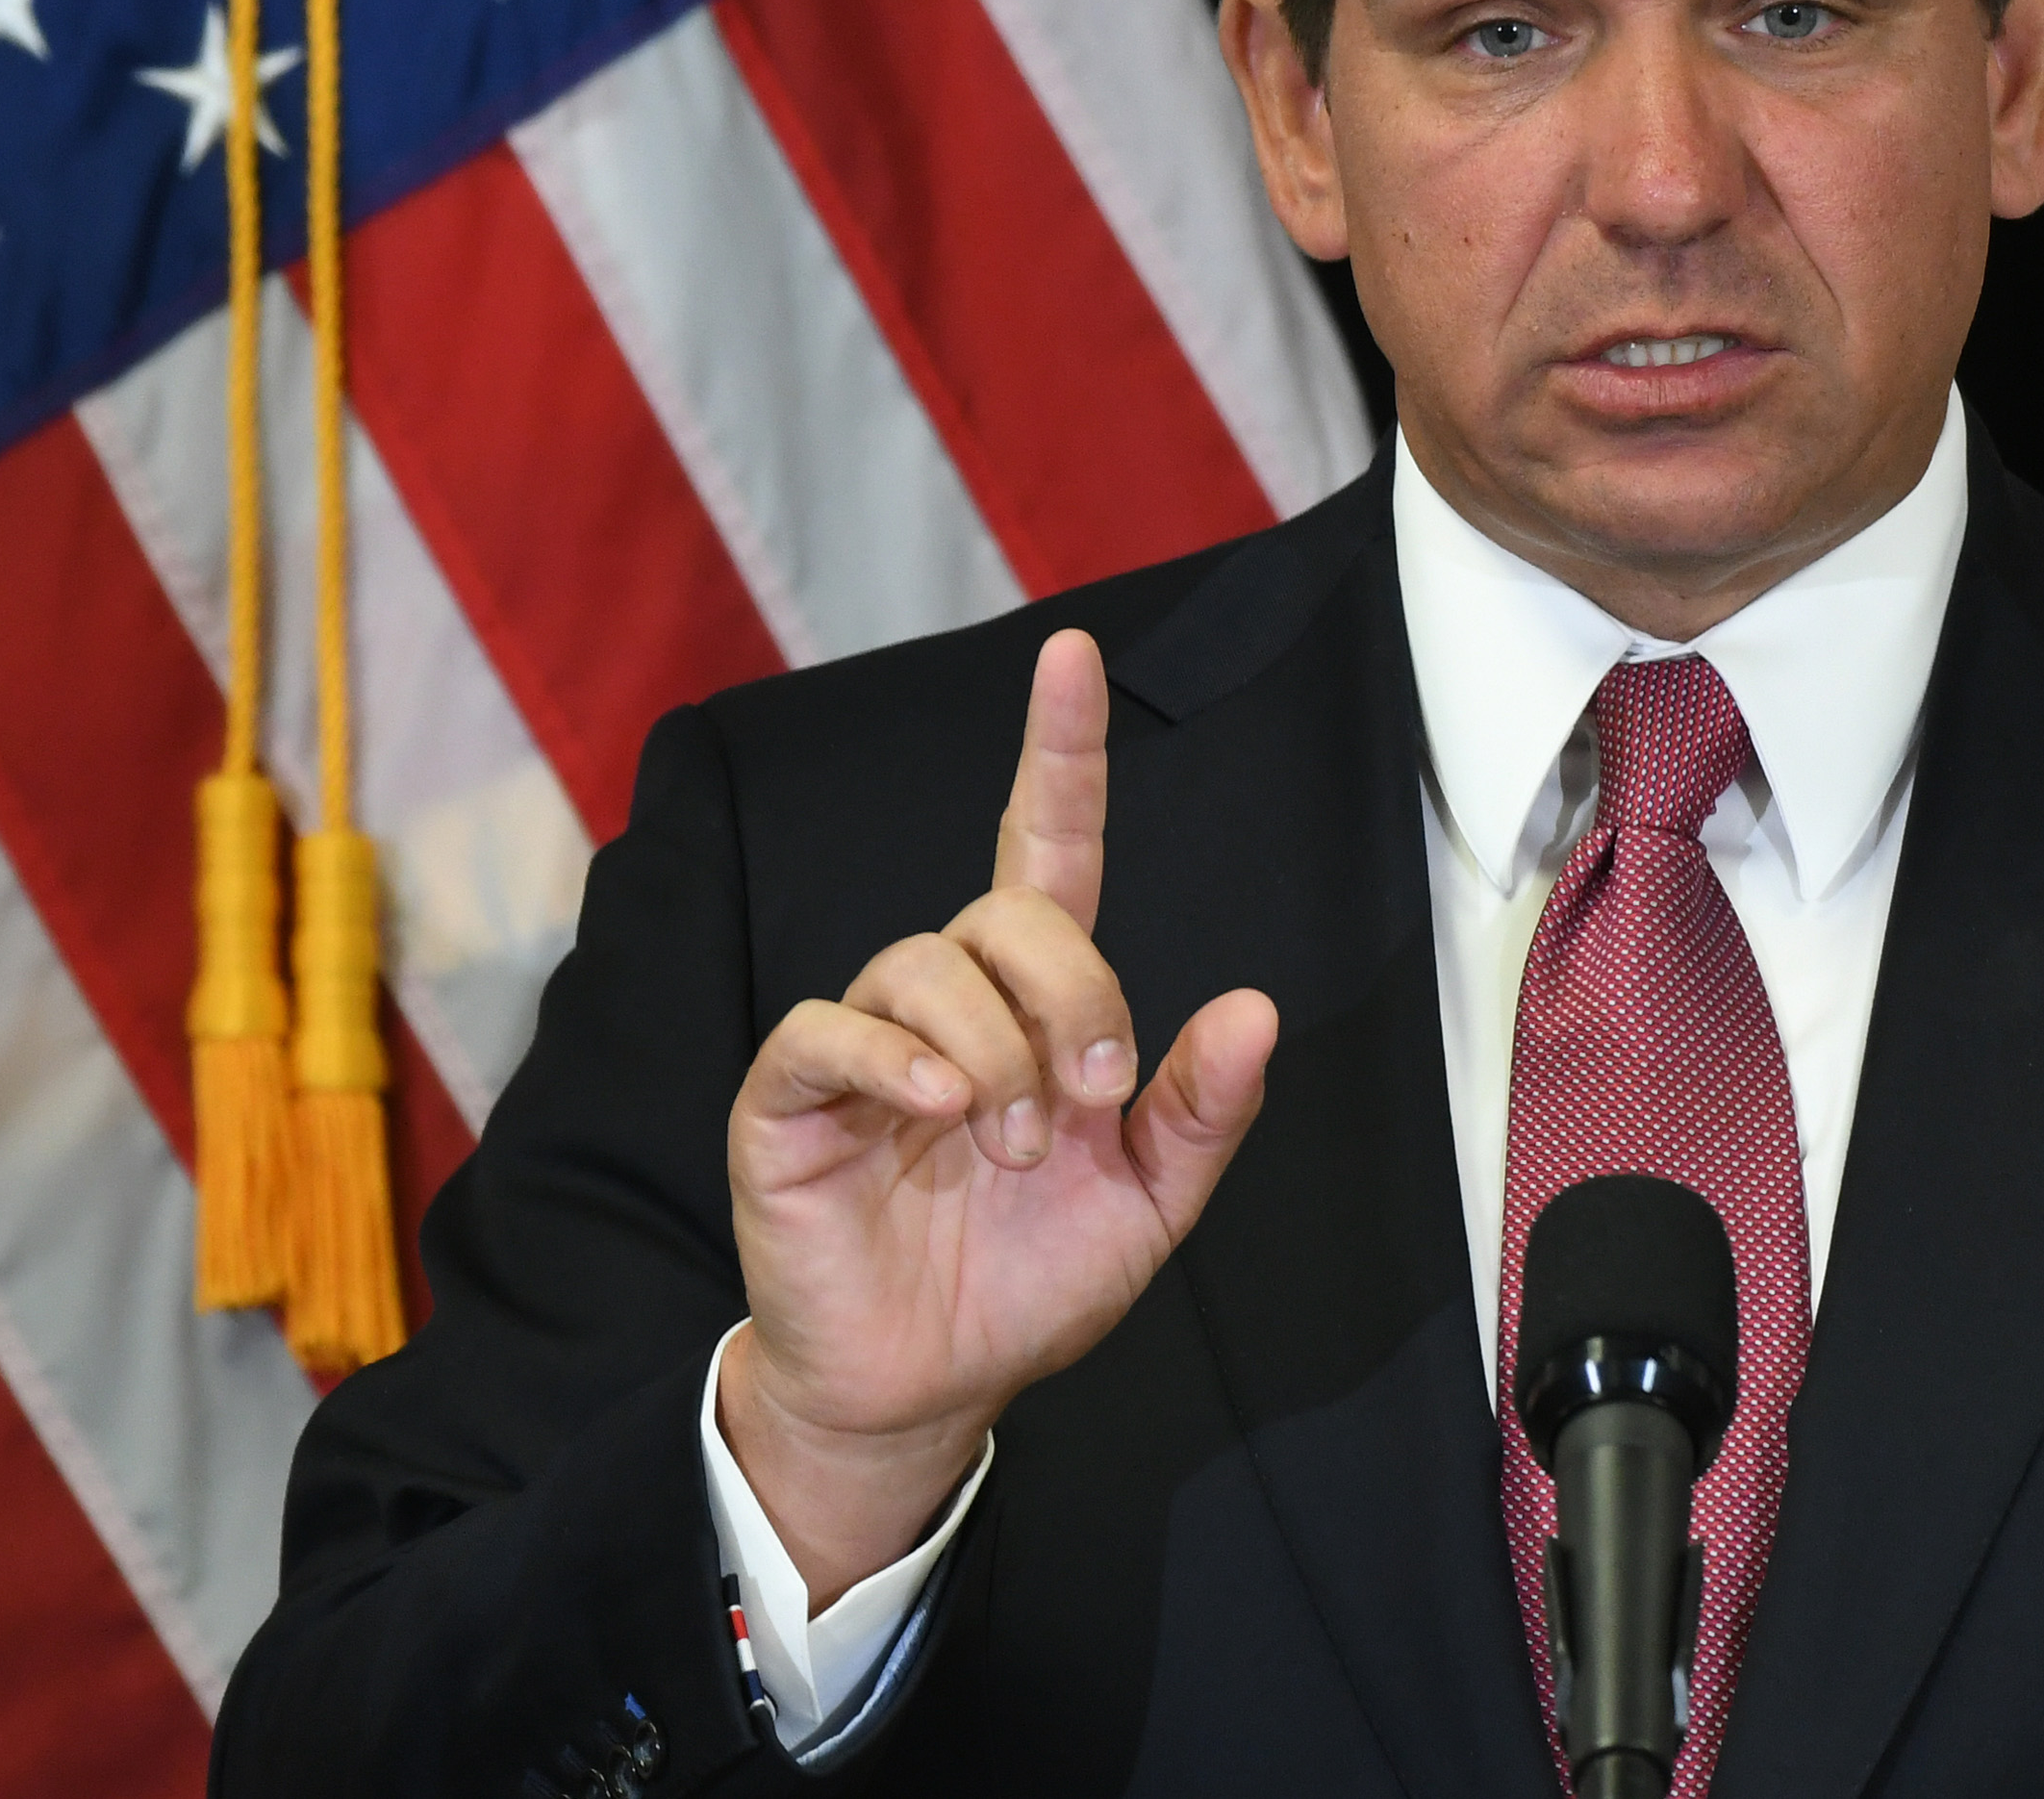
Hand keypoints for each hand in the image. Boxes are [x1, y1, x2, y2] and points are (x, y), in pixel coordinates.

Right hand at [720, 629, 1277, 1605]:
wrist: (927, 1389)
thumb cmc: (1030, 1282)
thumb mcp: (1149, 1202)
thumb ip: (1202, 1109)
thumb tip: (1257, 1009)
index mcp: (1036, 1006)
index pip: (1046, 848)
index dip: (1060, 753)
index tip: (1075, 655)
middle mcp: (949, 1001)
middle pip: (1007, 911)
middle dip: (1073, 989)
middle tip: (1094, 1096)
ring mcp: (863, 1044)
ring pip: (924, 963)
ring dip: (992, 1050)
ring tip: (1012, 1146)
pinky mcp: (787, 1098)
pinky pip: (827, 1030)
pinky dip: (895, 1057)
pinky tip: (939, 1108)